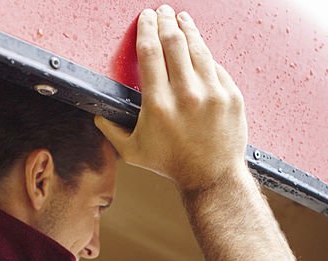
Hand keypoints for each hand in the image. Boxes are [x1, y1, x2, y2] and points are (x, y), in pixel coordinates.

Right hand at [95, 5, 247, 190]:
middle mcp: (186, 95)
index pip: (150, 52)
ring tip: (181, 18)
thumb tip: (97, 114)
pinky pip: (216, 66)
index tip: (145, 18)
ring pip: (198, 48)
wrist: (212, 177)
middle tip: (162, 12)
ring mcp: (212, 94)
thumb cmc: (171, 164)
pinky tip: (199, 48)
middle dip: (166, 21)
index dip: (146, 29)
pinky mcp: (231, 96)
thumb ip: (111, 130)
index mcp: (158, 104)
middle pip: (174, 42)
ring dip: (187, 28)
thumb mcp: (133, 152)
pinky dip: (205, 54)